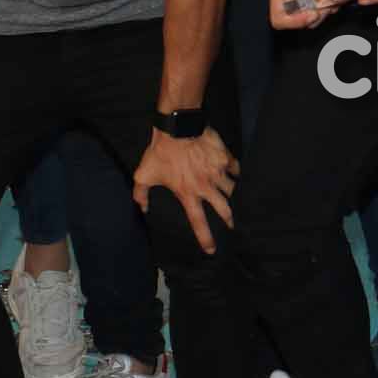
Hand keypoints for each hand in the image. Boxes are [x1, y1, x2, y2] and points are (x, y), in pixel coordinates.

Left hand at [133, 126, 239, 254]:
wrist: (177, 127)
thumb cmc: (160, 152)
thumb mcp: (144, 175)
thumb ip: (141, 194)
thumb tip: (142, 209)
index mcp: (188, 194)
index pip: (198, 222)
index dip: (205, 238)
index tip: (211, 250)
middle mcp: (206, 186)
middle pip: (224, 209)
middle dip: (229, 220)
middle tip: (232, 226)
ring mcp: (217, 171)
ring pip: (232, 189)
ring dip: (233, 195)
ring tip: (235, 199)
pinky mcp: (224, 157)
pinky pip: (235, 168)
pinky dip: (236, 172)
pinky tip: (235, 173)